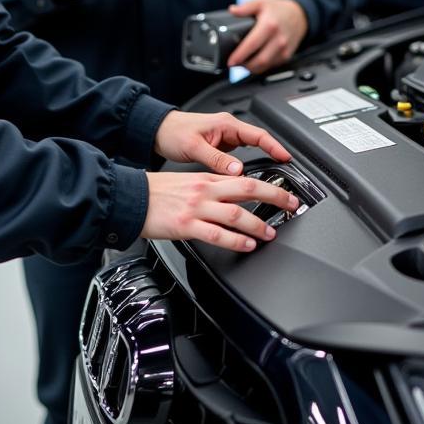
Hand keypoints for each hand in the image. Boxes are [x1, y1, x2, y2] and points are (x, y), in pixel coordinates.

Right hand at [141, 171, 299, 251]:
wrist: (131, 198)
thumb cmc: (157, 192)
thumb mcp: (187, 181)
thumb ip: (210, 187)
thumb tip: (230, 195)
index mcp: (206, 178)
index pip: (244, 178)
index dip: (268, 184)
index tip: (283, 191)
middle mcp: (205, 190)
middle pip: (248, 189)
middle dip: (274, 197)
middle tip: (291, 204)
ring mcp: (197, 208)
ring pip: (237, 213)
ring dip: (258, 224)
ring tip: (271, 232)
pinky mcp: (187, 225)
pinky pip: (217, 234)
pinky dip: (236, 240)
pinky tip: (247, 244)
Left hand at [153, 110, 290, 172]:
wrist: (157, 131)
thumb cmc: (173, 132)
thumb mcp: (195, 147)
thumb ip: (217, 159)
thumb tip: (238, 171)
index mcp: (226, 124)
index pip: (258, 134)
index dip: (275, 146)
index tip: (286, 157)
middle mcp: (228, 129)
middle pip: (259, 141)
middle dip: (274, 153)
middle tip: (286, 170)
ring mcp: (225, 137)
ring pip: (250, 149)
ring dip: (262, 159)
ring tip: (273, 175)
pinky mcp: (220, 146)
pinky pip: (240, 155)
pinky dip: (248, 165)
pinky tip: (249, 177)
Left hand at [224, 0, 307, 73]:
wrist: (299, 15)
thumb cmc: (279, 9)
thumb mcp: (261, 2)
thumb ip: (245, 7)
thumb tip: (232, 10)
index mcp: (270, 26)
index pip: (252, 45)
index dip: (240, 55)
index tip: (231, 61)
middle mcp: (279, 39)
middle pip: (259, 60)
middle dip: (244, 65)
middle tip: (234, 63)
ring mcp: (284, 49)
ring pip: (265, 66)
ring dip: (251, 68)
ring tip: (242, 63)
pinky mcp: (286, 56)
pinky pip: (271, 66)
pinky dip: (260, 67)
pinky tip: (254, 62)